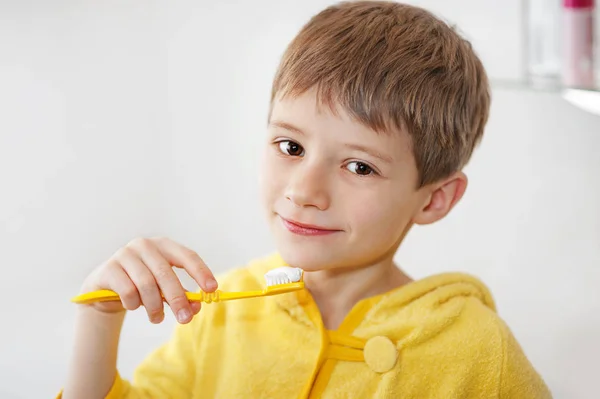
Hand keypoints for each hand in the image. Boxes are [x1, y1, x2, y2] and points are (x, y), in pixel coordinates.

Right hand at [80, 237, 217, 323]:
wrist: (106, 287)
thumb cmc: (143, 285)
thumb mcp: (164, 289)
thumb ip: (181, 296)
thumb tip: (196, 308)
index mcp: (164, 245)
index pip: (187, 255)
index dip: (201, 272)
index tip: (212, 289)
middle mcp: (144, 245)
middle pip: (166, 273)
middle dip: (178, 299)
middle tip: (185, 319)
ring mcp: (124, 254)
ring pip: (146, 284)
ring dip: (154, 307)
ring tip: (157, 318)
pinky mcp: (109, 268)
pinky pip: (128, 292)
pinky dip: (134, 304)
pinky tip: (134, 306)